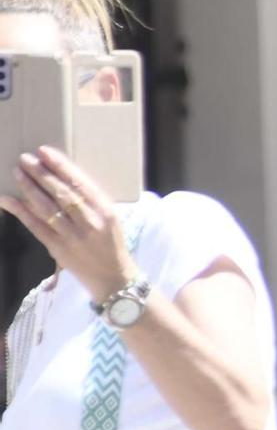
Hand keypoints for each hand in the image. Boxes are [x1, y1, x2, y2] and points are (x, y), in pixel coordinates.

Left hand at [0, 147, 135, 302]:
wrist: (113, 277)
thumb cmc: (112, 243)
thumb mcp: (110, 218)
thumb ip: (90, 202)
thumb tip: (62, 179)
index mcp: (105, 211)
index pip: (80, 184)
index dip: (60, 167)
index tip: (45, 152)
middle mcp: (89, 222)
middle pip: (61, 193)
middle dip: (41, 174)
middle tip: (26, 158)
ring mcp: (72, 236)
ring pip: (46, 207)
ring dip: (29, 188)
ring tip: (18, 172)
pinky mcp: (57, 248)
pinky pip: (35, 226)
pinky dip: (20, 211)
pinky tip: (8, 199)